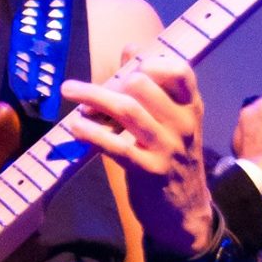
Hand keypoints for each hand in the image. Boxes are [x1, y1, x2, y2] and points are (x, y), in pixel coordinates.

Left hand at [62, 44, 215, 256]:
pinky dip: (91, 132)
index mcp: (191, 107)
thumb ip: (153, 87)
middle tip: (84, 90)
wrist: (185, 213)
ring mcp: (166, 148)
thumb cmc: (171, 160)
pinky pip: (115, 146)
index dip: (149, 62)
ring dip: (92, 97)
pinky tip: (75, 126)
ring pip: (126, 110)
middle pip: (143, 85)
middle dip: (109, 83)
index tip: (126, 67)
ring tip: (69, 92)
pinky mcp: (148, 171)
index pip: (179, 70)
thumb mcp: (172, 123)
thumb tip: (131, 48)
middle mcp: (183, 124)